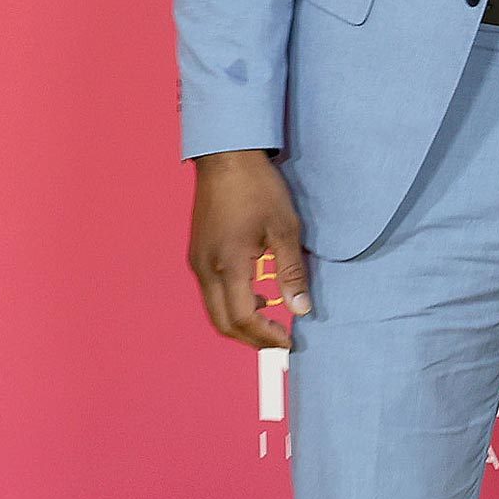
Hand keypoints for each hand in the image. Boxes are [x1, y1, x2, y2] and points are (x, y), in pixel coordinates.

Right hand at [187, 150, 308, 349]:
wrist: (226, 157)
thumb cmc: (259, 189)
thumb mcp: (285, 228)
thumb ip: (291, 272)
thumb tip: (301, 310)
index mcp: (229, 264)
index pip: (243, 318)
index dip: (265, 337)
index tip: (289, 342)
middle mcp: (206, 268)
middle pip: (223, 322)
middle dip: (250, 338)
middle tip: (279, 340)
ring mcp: (197, 261)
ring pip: (214, 309)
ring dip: (240, 321)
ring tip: (272, 318)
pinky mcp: (197, 252)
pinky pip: (211, 291)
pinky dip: (232, 303)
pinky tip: (257, 292)